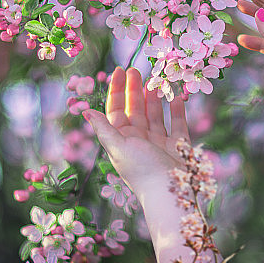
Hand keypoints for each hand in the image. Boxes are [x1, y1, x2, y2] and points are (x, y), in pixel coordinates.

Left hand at [84, 67, 200, 262]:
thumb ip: (103, 128)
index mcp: (122, 139)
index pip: (116, 110)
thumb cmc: (141, 169)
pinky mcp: (178, 146)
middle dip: (135, 89)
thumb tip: (85, 110)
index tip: (120, 70)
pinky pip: (177, 123)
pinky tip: (176, 96)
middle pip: (135, 109)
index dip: (116, 90)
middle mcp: (139, 140)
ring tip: (156, 79)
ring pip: (155, 114)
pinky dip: (177, 109)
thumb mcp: (117, 147)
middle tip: (137, 69)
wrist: (170, 193)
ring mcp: (159, 142)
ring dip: (154, 97)